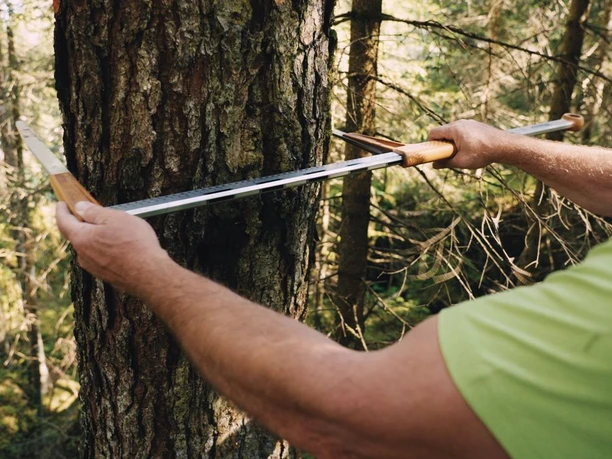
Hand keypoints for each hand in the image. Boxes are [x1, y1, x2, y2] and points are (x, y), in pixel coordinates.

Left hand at [56, 201, 170, 294]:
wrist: (149, 274)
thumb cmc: (134, 243)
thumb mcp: (115, 218)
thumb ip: (94, 212)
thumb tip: (80, 207)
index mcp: (81, 238)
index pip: (63, 222)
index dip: (61, 211)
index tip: (61, 203)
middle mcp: (83, 255)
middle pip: (77, 235)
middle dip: (82, 224)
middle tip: (90, 214)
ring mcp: (94, 267)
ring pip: (90, 248)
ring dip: (96, 238)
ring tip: (114, 231)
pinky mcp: (106, 276)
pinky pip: (101, 258)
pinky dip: (106, 250)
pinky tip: (121, 247)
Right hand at [429, 119, 512, 169]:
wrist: (505, 146)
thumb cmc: (483, 153)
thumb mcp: (461, 162)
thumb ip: (446, 163)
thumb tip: (434, 165)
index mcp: (454, 129)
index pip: (434, 132)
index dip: (430, 143)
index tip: (434, 152)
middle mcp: (461, 123)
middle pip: (443, 131)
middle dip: (442, 143)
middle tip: (447, 155)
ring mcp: (469, 122)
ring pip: (453, 131)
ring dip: (452, 142)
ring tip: (461, 153)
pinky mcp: (476, 125)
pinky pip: (462, 131)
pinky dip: (461, 139)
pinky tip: (470, 149)